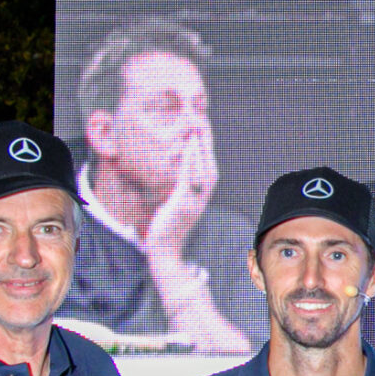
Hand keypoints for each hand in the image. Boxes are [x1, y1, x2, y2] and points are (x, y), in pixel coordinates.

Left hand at [140, 131, 218, 269]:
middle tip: (202, 122)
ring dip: (201, 148)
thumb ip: (178, 193)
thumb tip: (174, 182)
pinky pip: (190, 178)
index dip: (205, 150)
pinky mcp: (184, 204)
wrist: (164, 253)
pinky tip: (188, 147)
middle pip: (209, 165)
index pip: (206, 169)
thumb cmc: (166, 231)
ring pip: (203, 169)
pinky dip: (191, 161)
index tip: (201, 131)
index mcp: (199, 198)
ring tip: (198, 128)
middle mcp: (201, 198)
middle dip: (207, 144)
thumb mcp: (174, 207)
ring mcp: (195, 202)